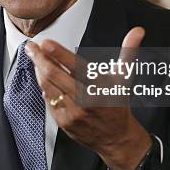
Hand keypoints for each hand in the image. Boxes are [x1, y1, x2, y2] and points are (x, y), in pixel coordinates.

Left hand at [25, 27, 151, 169]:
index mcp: (101, 86)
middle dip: (40, 58)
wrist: (116, 138)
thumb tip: (138, 31)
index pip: (76, 66)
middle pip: (55, 75)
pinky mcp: (63, 122)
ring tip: (35, 59)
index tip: (46, 43)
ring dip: (39, 71)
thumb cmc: (117, 103)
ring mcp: (73, 112)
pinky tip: (43, 79)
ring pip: (48, 87)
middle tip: (31, 47)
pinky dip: (44, 88)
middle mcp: (86, 100)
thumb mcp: (124, 77)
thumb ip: (128, 51)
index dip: (59, 54)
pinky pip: (48, 101)